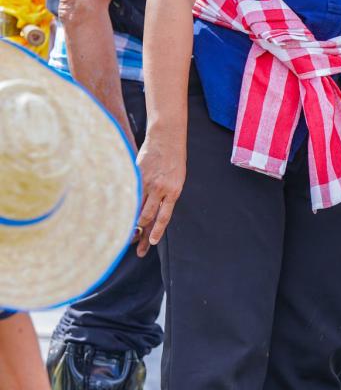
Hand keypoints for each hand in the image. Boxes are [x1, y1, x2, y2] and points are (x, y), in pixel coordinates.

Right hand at [135, 131, 186, 257]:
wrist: (167, 139)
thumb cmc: (173, 161)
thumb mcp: (175, 181)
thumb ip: (165, 196)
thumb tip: (152, 213)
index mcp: (173, 192)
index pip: (163, 217)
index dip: (156, 231)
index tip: (151, 243)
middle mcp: (159, 190)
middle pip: (148, 217)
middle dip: (142, 233)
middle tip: (137, 249)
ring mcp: (146, 182)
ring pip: (136, 206)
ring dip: (131, 222)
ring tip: (127, 236)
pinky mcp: (136, 175)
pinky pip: (128, 192)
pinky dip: (123, 204)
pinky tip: (116, 213)